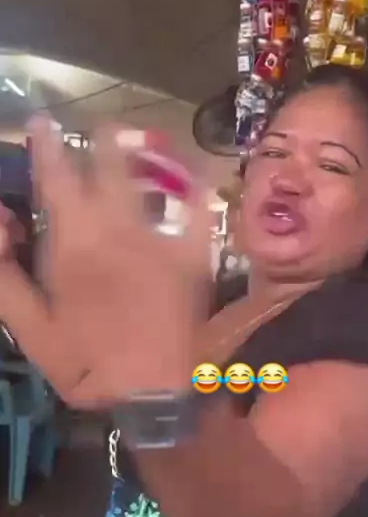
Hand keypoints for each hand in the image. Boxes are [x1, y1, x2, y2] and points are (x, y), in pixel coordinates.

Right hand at [0, 118, 211, 406]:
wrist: (152, 393)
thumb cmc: (86, 366)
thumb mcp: (31, 329)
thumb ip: (6, 275)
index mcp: (73, 244)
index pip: (56, 178)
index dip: (46, 146)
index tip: (42, 123)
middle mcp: (118, 229)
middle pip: (107, 168)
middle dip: (99, 143)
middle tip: (99, 130)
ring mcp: (161, 241)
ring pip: (151, 180)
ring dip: (141, 155)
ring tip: (139, 138)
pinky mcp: (193, 258)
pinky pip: (198, 213)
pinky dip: (196, 190)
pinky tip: (196, 176)